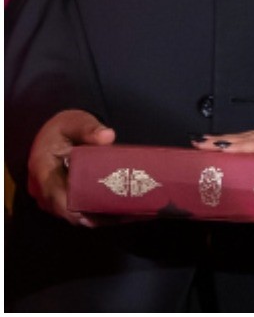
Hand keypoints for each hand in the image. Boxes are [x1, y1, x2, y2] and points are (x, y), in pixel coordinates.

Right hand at [27, 109, 115, 225]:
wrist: (55, 133)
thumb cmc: (65, 128)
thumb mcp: (75, 122)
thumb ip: (89, 128)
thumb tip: (107, 137)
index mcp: (42, 168)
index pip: (55, 195)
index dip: (75, 208)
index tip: (98, 215)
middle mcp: (41, 188)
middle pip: (65, 210)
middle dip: (92, 215)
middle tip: (124, 213)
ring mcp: (49, 196)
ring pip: (72, 214)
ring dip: (96, 217)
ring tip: (126, 214)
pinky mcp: (59, 199)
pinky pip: (75, 212)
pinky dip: (95, 214)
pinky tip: (119, 214)